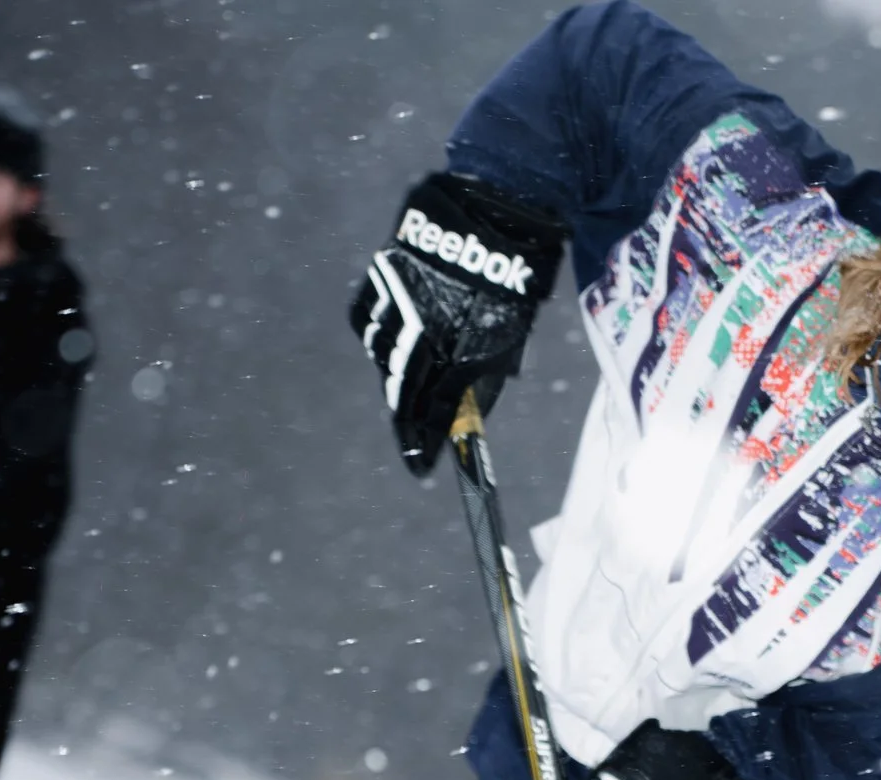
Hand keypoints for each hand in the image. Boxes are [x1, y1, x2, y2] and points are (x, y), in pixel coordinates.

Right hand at [350, 172, 562, 475]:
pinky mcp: (382, 274)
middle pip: (402, 391)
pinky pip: (367, 320)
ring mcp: (397, 300)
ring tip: (406, 387)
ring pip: (383, 356)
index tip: (422, 471)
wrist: (498, 208)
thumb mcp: (508, 337)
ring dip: (394, 377)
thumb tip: (463, 415)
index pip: (433, 412)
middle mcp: (422, 328)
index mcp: (458, 347)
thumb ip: (484, 378)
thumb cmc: (512, 279)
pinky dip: (377, 337)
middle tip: (412, 441)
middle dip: (406, 421)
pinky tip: (389, 343)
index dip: (426, 445)